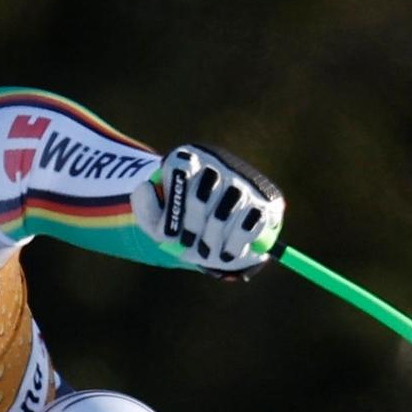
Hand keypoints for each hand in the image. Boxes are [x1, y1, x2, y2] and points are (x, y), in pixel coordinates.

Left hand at [139, 144, 284, 278]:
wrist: (216, 235)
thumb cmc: (182, 225)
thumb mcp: (157, 221)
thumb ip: (144, 206)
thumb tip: (146, 186)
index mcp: (188, 158)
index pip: (180, 169)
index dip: (174, 205)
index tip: (170, 233)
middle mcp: (217, 162)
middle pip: (201, 193)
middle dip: (193, 227)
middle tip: (189, 245)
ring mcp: (243, 179)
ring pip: (224, 211)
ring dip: (212, 240)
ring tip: (206, 252)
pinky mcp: (267, 201)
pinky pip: (249, 224)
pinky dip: (234, 245)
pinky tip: (226, 253)